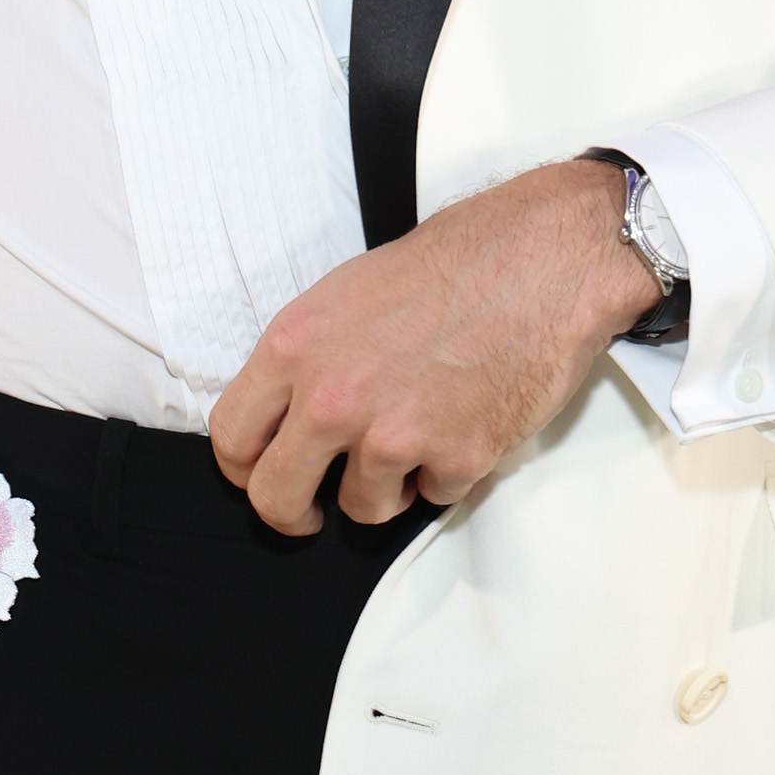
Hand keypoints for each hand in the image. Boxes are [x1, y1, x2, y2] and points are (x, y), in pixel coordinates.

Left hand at [211, 160, 660, 536]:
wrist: (543, 260)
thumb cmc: (452, 264)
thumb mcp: (346, 294)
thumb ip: (306, 360)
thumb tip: (286, 415)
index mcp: (294, 347)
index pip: (231, 439)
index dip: (244, 469)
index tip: (264, 476)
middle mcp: (331, 398)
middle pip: (276, 498)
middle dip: (293, 513)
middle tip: (313, 510)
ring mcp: (392, 434)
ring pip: (361, 508)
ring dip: (386, 486)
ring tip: (419, 432)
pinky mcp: (455, 458)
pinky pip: (433, 497)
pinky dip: (448, 472)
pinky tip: (465, 420)